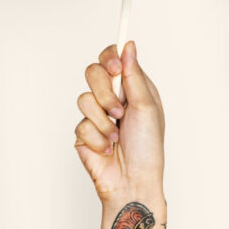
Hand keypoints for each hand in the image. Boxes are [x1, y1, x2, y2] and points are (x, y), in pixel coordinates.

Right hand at [74, 41, 164, 205]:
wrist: (132, 183)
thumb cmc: (147, 148)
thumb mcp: (146, 107)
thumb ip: (134, 75)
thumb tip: (128, 45)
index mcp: (132, 88)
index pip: (113, 58)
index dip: (109, 58)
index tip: (114, 69)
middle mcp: (113, 97)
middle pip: (92, 72)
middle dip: (105, 94)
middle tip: (118, 111)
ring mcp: (96, 114)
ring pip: (83, 99)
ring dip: (103, 122)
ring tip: (116, 136)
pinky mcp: (84, 132)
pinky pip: (81, 124)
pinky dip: (98, 138)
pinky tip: (108, 149)